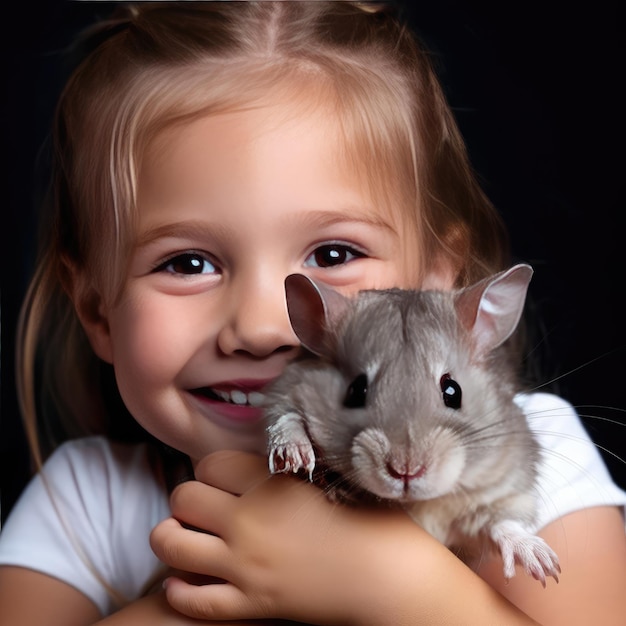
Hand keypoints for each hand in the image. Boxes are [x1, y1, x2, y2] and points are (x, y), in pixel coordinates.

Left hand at [150, 450, 438, 624]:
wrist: (388, 574)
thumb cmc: (367, 521)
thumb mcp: (325, 480)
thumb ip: (283, 474)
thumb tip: (253, 470)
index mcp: (270, 485)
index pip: (209, 463)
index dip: (210, 470)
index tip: (220, 479)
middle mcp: (249, 521)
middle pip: (184, 497)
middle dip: (186, 500)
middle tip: (201, 508)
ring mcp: (246, 564)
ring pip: (173, 545)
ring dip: (170, 537)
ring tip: (182, 537)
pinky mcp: (252, 603)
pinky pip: (195, 601)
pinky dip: (181, 591)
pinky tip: (182, 582)